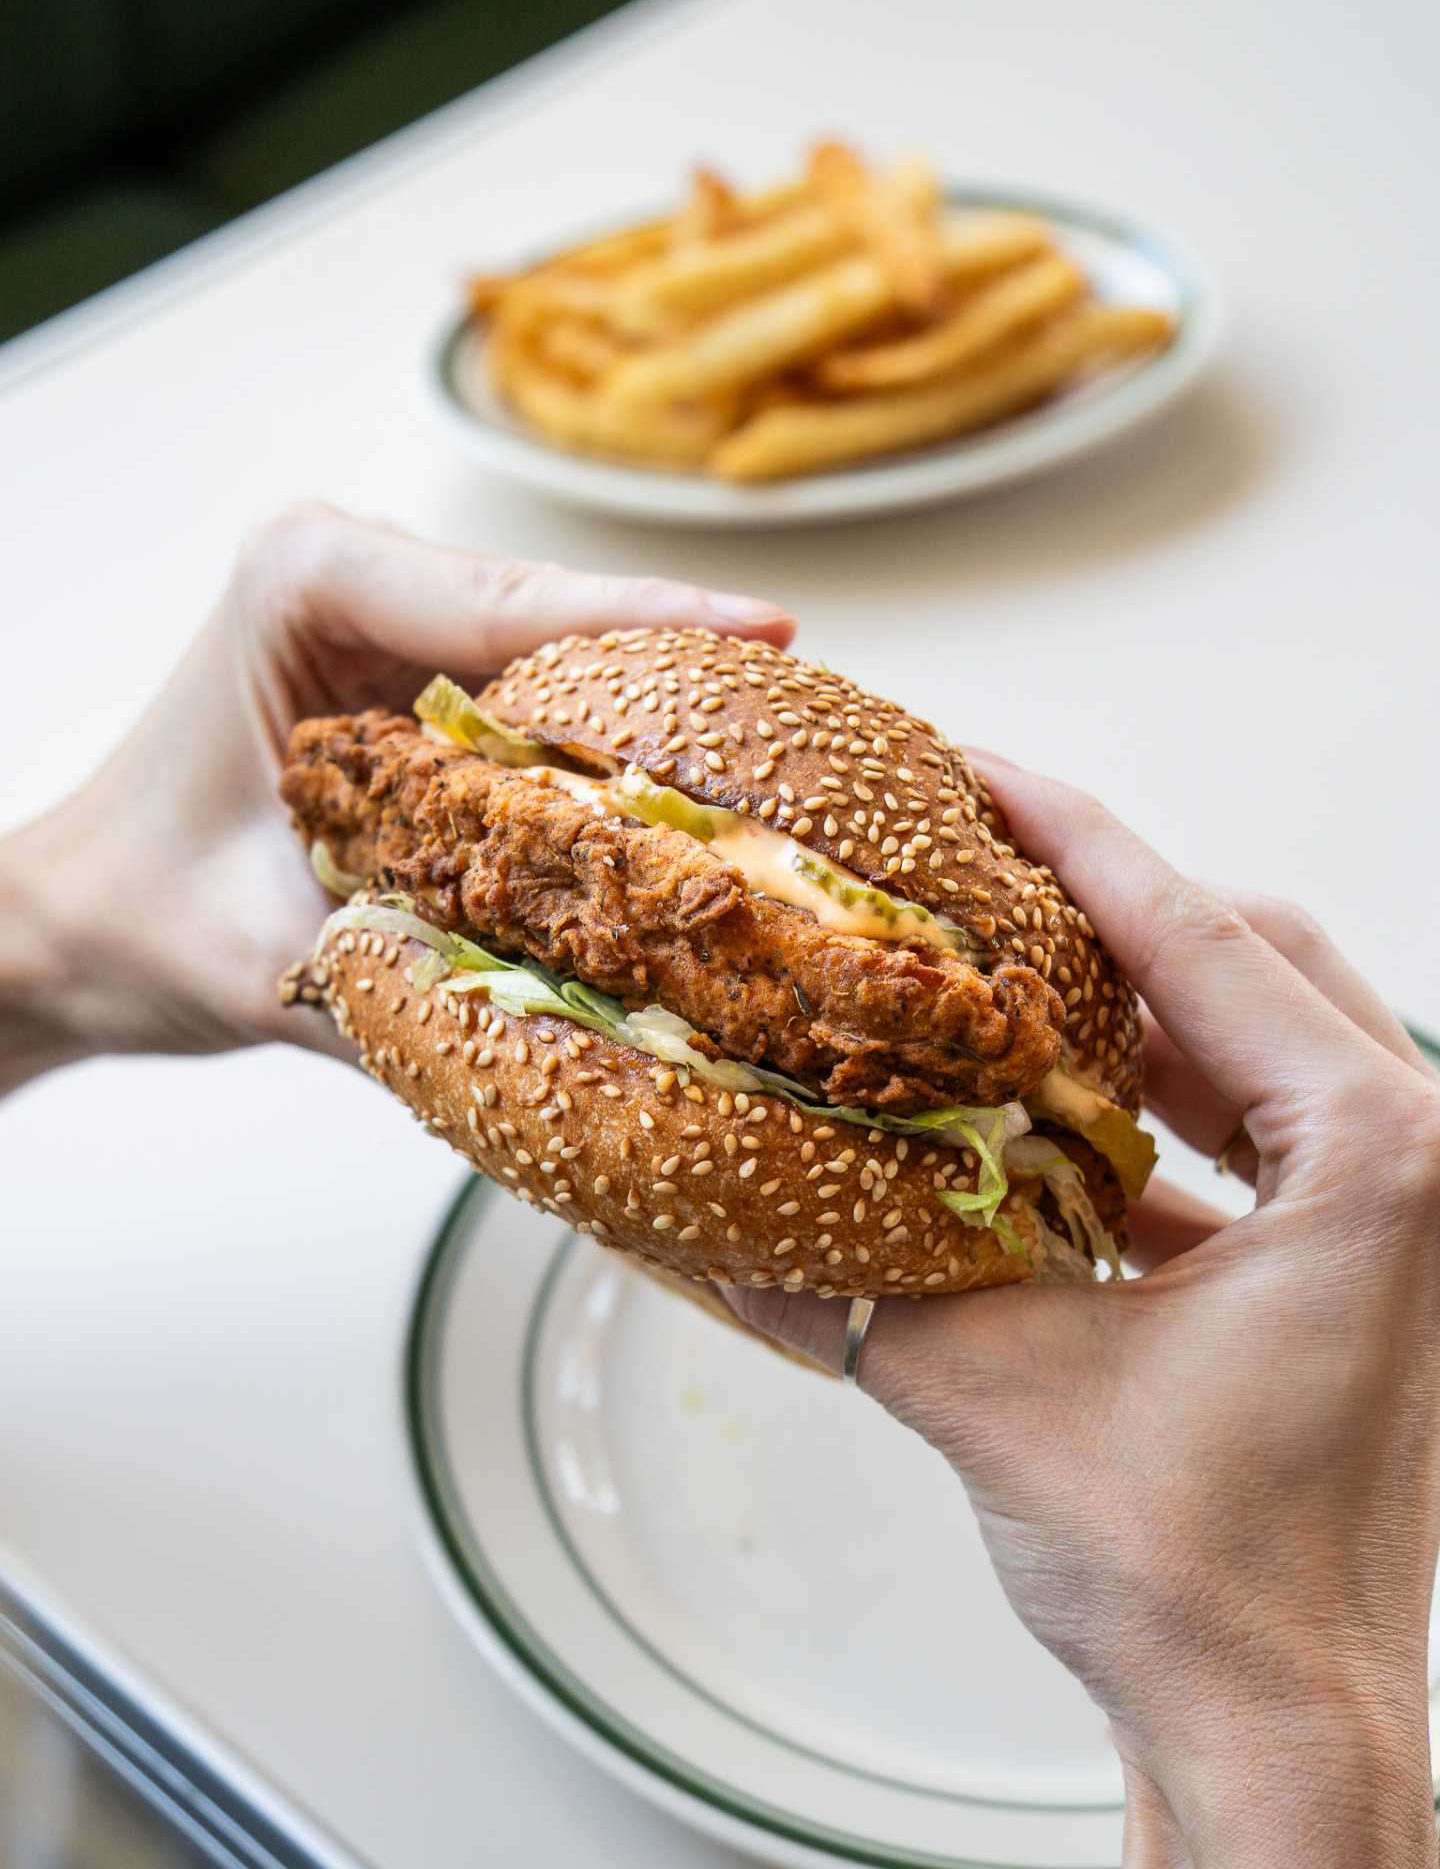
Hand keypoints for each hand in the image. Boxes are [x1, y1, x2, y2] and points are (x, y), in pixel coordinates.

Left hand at [0, 503, 792, 1095]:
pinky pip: (545, 704)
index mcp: (306, 584)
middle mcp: (359, 578)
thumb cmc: (141, 916)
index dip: (646, 623)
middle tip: (817, 723)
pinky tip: (693, 802)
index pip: (505, 602)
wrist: (85, 925)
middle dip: (685, 672)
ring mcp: (398, 624)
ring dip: (663, 716)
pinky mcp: (426, 681)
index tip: (769, 636)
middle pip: (563, 616)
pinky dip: (615, 757)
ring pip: (567, 656)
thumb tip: (600, 1030)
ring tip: (785, 762)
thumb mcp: (277, 956)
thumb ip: (430, 986)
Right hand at [722, 754, 1439, 1865]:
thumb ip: (852, 1274)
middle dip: (1107, 906)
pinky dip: (1165, 1102)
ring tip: (1007, 981)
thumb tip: (712, 1207)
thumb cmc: (1193, 1579)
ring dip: (1135, 1005)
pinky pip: (1269, 1127)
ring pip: (1265, 1035)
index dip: (1072, 836)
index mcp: (1376, 1151)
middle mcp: (1420, 1157)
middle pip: (1250, 954)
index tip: (978, 767)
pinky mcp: (1372, 1260)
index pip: (1197, 934)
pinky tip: (1063, 1116)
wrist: (1280, 1722)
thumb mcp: (994, 1383)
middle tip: (977, 868)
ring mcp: (1408, 1210)